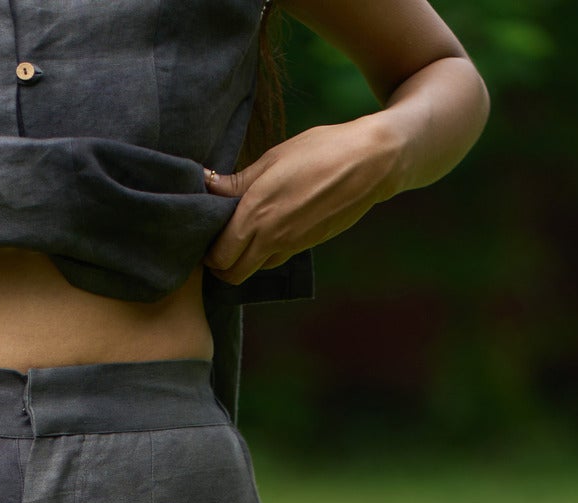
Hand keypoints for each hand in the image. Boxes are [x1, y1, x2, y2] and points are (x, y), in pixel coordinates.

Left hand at [203, 114, 404, 284]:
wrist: (370, 163)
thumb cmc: (320, 151)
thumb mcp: (273, 159)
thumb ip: (238, 182)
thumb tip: (207, 185)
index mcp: (256, 214)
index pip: (219, 256)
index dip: (208, 250)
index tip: (208, 232)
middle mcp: (271, 237)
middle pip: (232, 275)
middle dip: (222, 264)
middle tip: (221, 240)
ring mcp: (291, 246)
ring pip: (255, 269)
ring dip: (245, 259)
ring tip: (245, 232)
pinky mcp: (307, 246)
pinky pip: (277, 258)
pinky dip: (267, 252)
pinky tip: (271, 228)